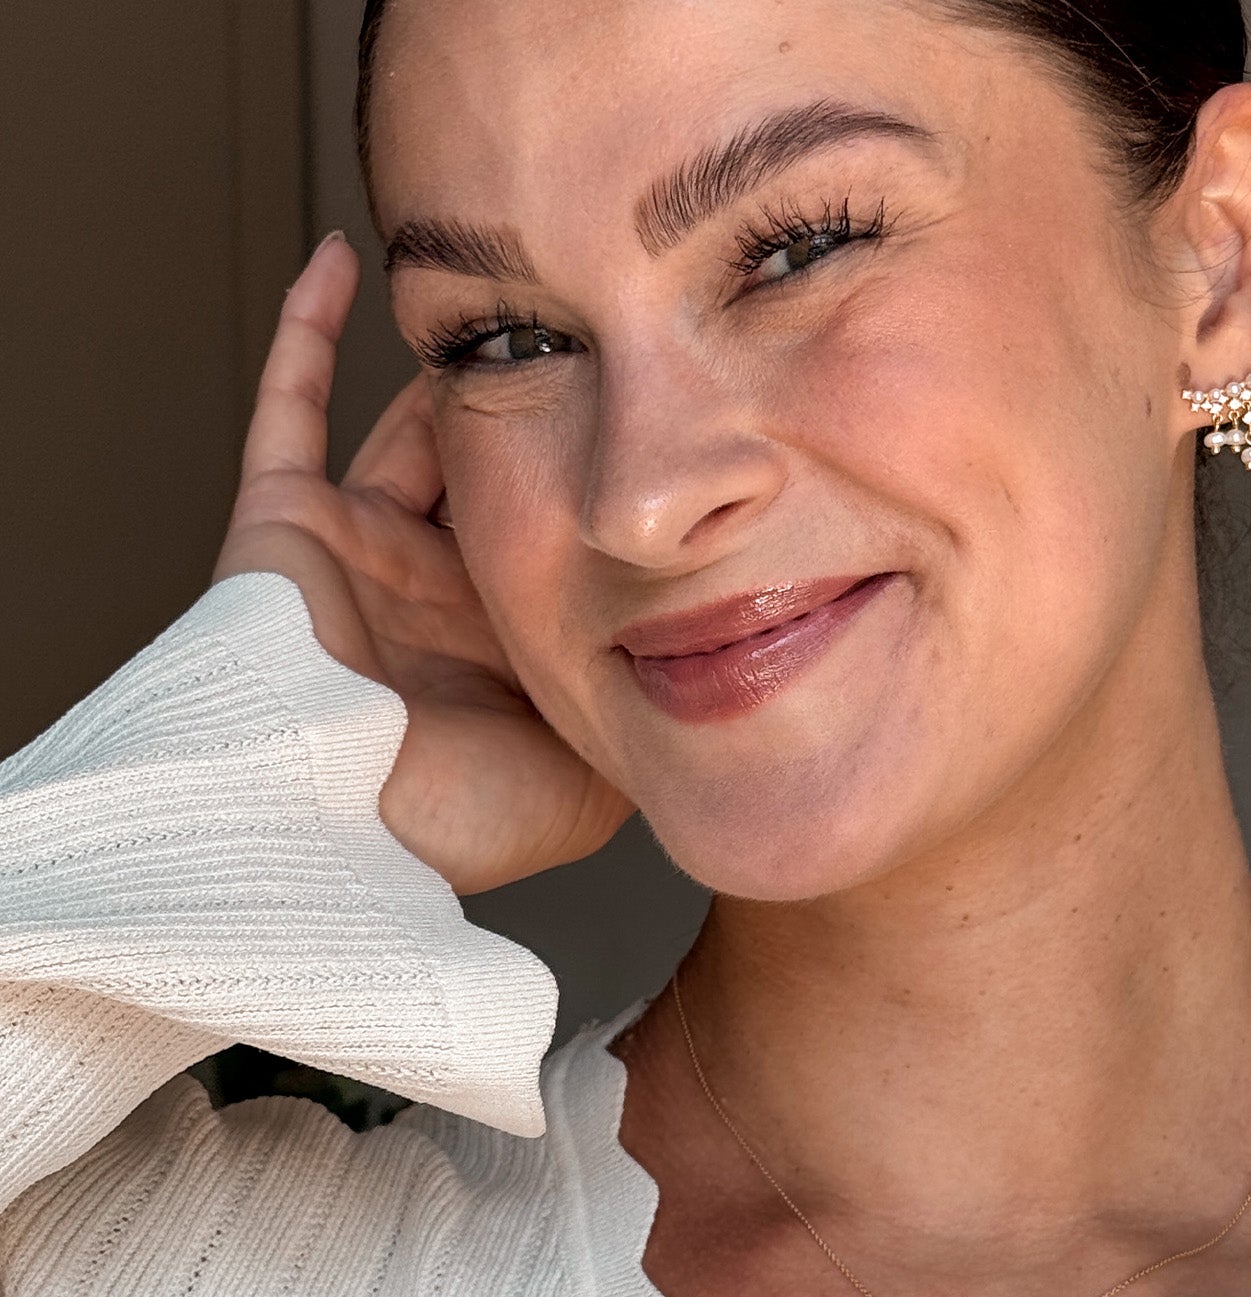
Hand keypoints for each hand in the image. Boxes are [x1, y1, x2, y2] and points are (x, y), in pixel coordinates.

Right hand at [212, 233, 634, 893]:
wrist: (341, 831)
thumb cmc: (461, 817)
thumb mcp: (591, 773)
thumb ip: (643, 715)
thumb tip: (712, 680)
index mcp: (497, 642)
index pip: (553, 535)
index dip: (597, 483)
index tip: (659, 424)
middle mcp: (429, 591)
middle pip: (490, 473)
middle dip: (534, 416)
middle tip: (598, 341)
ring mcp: (355, 552)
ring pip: (412, 431)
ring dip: (456, 370)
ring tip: (519, 299)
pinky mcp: (284, 526)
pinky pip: (287, 409)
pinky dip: (306, 331)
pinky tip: (348, 257)